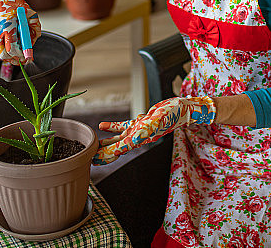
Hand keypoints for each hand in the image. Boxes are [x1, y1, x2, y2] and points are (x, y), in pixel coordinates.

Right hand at [0, 0, 40, 63]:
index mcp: (7, 26)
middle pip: (4, 55)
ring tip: (15, 43)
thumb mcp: (31, 16)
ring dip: (8, 52)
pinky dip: (1, 46)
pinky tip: (6, 37)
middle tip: (22, 58)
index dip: (21, 56)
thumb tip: (31, 47)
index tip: (28, 58)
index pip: (13, 49)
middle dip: (14, 58)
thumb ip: (34, 32)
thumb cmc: (17, 5)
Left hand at [92, 96, 215, 164]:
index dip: (106, 156)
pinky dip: (113, 127)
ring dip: (106, 143)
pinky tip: (102, 126)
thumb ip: (139, 135)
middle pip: (116, 148)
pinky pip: (123, 126)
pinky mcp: (140, 123)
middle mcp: (137, 138)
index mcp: (139, 140)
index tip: (94, 161)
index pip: (118, 150)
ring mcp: (138, 131)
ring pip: (118, 139)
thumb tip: (125, 145)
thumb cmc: (169, 117)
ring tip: (94, 146)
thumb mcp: (153, 125)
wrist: (180, 110)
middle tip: (90, 159)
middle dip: (103, 154)